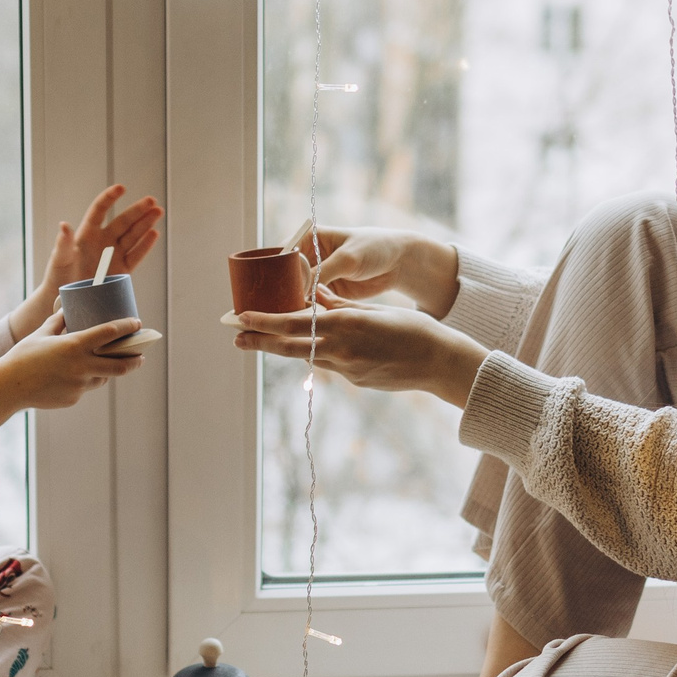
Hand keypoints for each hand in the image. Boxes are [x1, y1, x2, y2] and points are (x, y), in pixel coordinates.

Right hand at [0, 312, 144, 413]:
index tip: (137, 324)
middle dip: (135, 360)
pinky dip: (83, 382)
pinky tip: (71, 378)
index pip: (110, 333)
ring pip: (103, 378)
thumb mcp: (41, 334)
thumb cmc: (24, 356)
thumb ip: (58, 322)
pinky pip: (85, 388)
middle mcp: (81, 366)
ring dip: (107, 371)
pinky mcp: (74, 398)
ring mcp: (79, 385)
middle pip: (120, 365)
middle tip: (141, 356)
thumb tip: (67, 309)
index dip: (127, 327)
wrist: (10, 386)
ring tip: (107, 364)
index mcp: (75, 345)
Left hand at [44, 183, 163, 292]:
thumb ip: (63, 244)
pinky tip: (154, 234)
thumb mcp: (59, 260)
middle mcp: (102, 241)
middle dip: (137, 210)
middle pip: (123, 221)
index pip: (99, 210)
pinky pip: (136, 255)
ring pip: (133, 235)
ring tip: (158, 211)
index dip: (110, 198)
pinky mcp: (121, 270)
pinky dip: (145, 245)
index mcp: (86, 234)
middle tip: (151, 201)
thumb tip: (64, 225)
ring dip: (146, 223)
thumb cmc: (58, 278)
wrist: (66, 301)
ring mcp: (113, 255)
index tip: (121, 188)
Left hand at [231, 293, 486, 405]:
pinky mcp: (356, 380)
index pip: (294, 323)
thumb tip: (316, 296)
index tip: (242, 317)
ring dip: (285, 348)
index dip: (265, 321)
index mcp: (345, 325)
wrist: (440, 363)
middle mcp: (341, 350)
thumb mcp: (375, 309)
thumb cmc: (412, 329)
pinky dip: (318, 354)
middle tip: (236, 338)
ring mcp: (347, 369)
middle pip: (290, 346)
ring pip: (307, 357)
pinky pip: (330, 364)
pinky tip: (313, 347)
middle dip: (260, 341)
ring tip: (260, 342)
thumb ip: (341, 305)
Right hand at [283, 220, 457, 313]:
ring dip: (290, 305)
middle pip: (283, 276)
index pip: (281, 255)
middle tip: (273, 310)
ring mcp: (315, 275)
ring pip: (294, 292)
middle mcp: (308, 256)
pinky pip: (309, 303)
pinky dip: (305, 313)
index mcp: (308, 238)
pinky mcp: (326, 292)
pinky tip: (302, 323)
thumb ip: (322, 272)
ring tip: (283, 320)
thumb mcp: (347, 258)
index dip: (272, 273)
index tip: (270, 291)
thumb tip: (298, 291)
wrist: (399, 263)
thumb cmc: (375, 248)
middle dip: (278, 292)